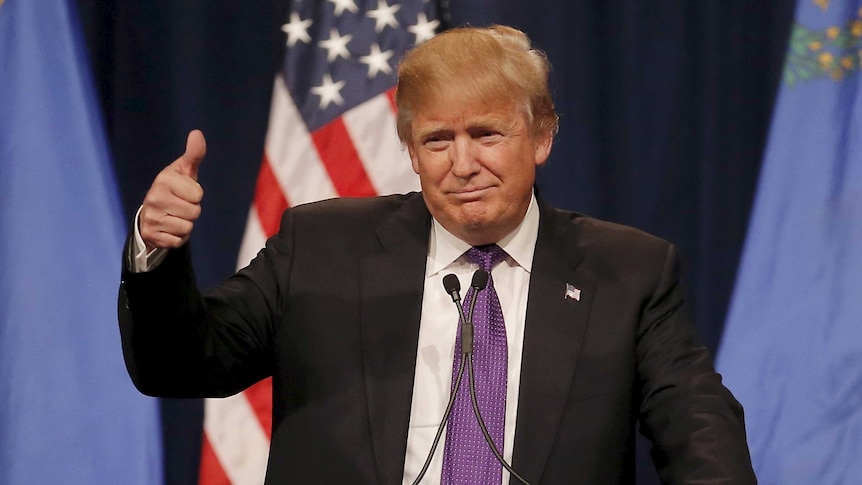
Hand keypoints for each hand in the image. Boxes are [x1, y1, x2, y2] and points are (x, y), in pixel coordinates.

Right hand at [139, 130, 205, 250]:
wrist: (152, 213)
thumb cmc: (175, 188)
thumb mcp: (184, 170)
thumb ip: (194, 154)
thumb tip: (197, 133)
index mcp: (163, 180)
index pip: (198, 195)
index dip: (195, 195)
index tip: (184, 192)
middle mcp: (154, 198)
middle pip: (194, 212)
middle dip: (191, 211)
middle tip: (179, 205)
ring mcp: (151, 218)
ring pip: (187, 227)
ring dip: (185, 225)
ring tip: (174, 216)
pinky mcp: (151, 235)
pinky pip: (178, 241)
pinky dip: (178, 237)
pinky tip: (168, 228)